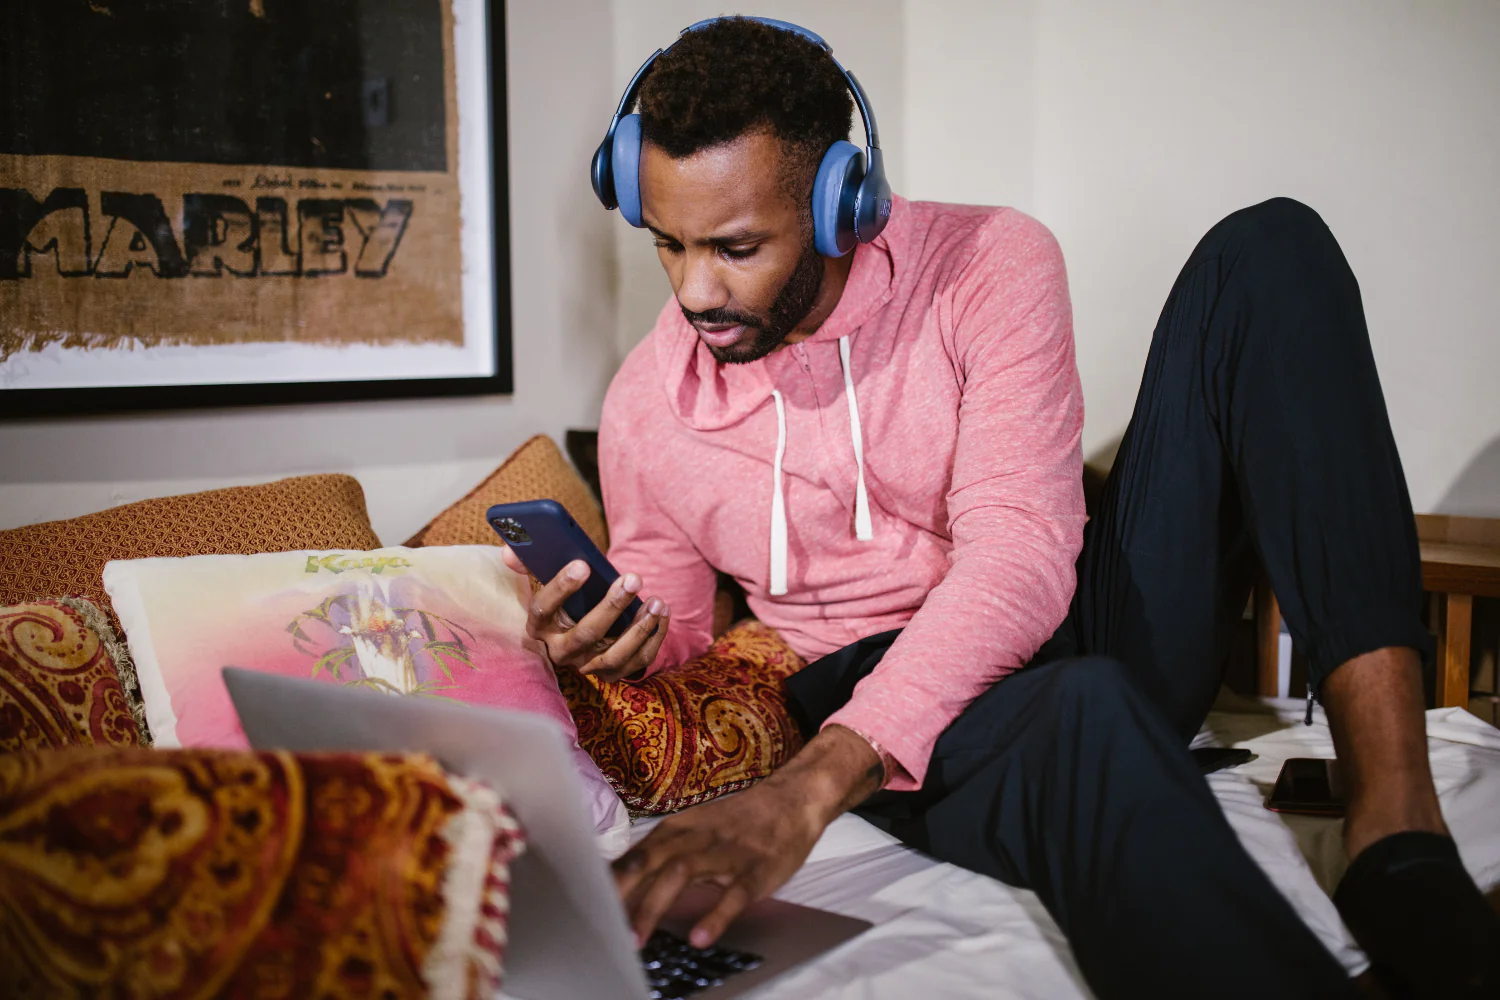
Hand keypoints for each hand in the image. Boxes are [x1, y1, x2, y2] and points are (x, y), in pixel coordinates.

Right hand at [500, 546, 669, 681]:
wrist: (585, 628)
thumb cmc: (568, 598)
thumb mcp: (548, 580)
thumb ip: (529, 562)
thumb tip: (511, 550)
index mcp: (540, 626)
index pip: (542, 609)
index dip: (560, 588)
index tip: (583, 564)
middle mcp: (560, 651)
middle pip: (585, 634)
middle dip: (611, 606)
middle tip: (634, 578)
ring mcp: (587, 665)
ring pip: (614, 655)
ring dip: (639, 629)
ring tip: (655, 601)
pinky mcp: (612, 673)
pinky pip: (638, 662)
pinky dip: (654, 638)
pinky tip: (663, 612)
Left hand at [611, 725, 883, 946]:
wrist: (793, 800)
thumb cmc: (740, 821)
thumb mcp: (697, 829)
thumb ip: (664, 852)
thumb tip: (622, 879)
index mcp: (679, 828)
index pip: (636, 853)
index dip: (610, 880)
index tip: (585, 904)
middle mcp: (697, 836)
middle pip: (650, 862)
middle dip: (622, 893)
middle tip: (601, 925)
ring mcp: (726, 852)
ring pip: (682, 875)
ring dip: (655, 907)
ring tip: (637, 940)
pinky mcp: (756, 870)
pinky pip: (733, 894)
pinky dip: (715, 916)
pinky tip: (699, 938)